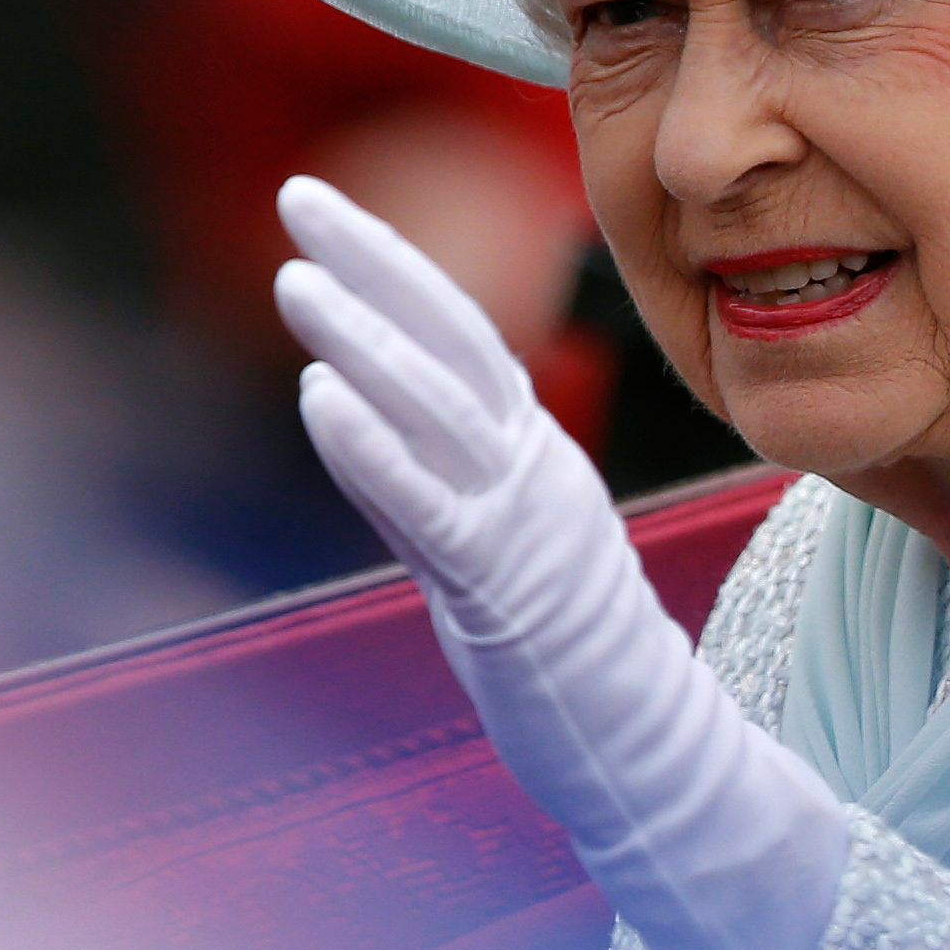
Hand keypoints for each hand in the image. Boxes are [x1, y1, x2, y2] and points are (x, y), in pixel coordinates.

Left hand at [273, 176, 846, 949]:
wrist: (654, 756)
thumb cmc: (571, 660)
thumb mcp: (505, 543)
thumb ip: (442, 483)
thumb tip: (366, 418)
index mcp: (535, 454)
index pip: (461, 332)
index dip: (394, 263)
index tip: (324, 208)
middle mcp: (535, 468)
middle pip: (453, 336)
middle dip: (375, 259)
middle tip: (300, 193)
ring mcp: (526, 524)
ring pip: (441, 410)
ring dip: (365, 339)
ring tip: (295, 281)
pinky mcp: (507, 591)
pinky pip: (433, 509)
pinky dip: (374, 451)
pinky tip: (321, 399)